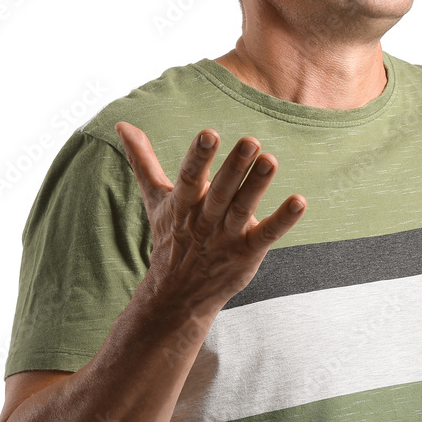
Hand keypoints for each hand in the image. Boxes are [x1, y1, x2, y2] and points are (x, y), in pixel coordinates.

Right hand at [114, 122, 306, 313]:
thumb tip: (122, 125)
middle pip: (220, 191)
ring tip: (271, 160)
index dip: (198, 157)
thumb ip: (143, 161)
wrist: (176, 296)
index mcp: (183, 204)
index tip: (209, 134)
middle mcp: (205, 219)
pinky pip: (267, 234)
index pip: (189, 177)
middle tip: (251, 140)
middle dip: (235, 167)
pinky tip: (299, 202)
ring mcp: (227, 237)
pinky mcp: (247, 251)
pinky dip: (283, 220)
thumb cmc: (170, 237)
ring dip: (258, 185)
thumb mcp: (155, 199)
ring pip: (243, 208)